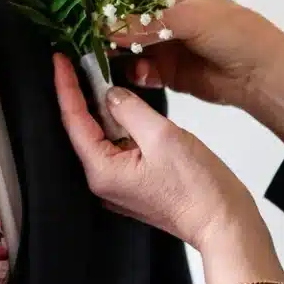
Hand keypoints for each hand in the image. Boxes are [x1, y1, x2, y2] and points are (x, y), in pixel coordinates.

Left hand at [54, 55, 283, 283]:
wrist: (223, 222)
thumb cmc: (198, 189)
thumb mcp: (162, 136)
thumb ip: (131, 110)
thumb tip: (111, 94)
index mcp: (102, 171)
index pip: (73, 121)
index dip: (66, 86)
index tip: (60, 60)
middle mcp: (104, 181)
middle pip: (84, 129)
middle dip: (83, 95)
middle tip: (82, 61)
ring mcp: (120, 185)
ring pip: (104, 137)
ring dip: (104, 109)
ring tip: (102, 77)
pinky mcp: (136, 183)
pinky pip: (120, 147)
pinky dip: (121, 125)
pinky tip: (128, 107)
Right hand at [113, 0, 283, 145]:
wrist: (258, 74)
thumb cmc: (232, 32)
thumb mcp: (190, 18)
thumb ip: (148, 22)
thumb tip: (109, 29)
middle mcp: (161, 9)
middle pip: (120, 8)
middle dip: (100, 15)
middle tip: (77, 23)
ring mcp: (160, 40)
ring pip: (123, 41)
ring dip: (110, 48)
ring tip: (98, 54)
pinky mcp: (161, 69)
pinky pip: (135, 68)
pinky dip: (131, 72)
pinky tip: (135, 73)